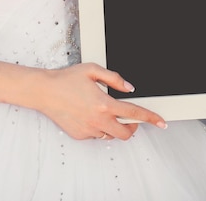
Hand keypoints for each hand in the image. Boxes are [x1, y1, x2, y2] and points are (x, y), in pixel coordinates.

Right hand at [37, 63, 166, 140]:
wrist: (44, 91)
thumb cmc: (66, 79)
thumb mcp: (93, 70)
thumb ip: (115, 79)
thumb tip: (129, 87)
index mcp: (105, 104)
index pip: (135, 114)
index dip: (151, 118)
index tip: (161, 123)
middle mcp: (98, 119)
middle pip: (126, 133)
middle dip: (132, 128)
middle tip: (130, 120)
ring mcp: (89, 129)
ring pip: (110, 135)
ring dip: (113, 127)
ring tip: (103, 113)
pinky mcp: (80, 135)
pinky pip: (96, 135)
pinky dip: (98, 128)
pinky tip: (89, 115)